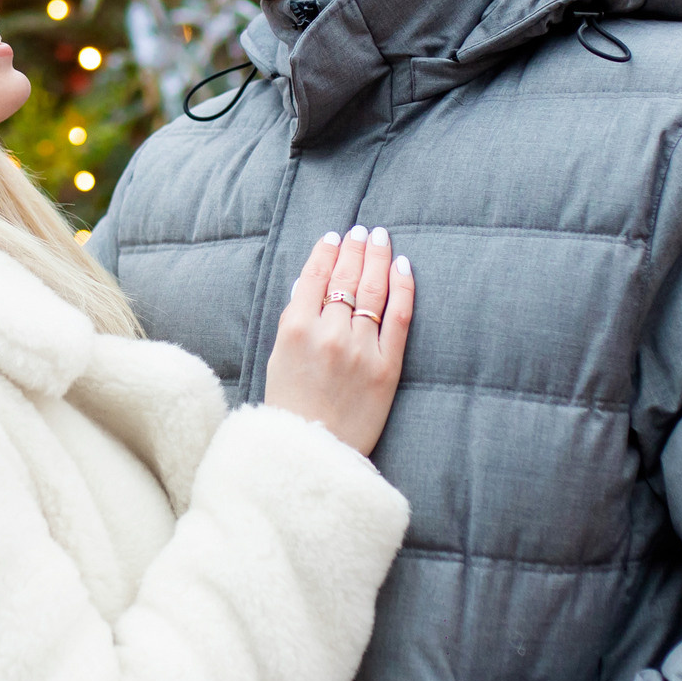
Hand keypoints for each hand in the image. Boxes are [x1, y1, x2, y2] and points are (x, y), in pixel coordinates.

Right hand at [263, 225, 414, 455]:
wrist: (315, 451)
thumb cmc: (291, 405)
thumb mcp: (278, 356)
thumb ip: (294, 318)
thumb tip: (308, 281)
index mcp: (295, 329)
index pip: (315, 275)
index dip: (326, 250)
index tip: (334, 236)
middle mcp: (329, 333)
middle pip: (346, 277)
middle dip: (354, 247)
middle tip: (361, 229)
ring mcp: (360, 349)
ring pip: (373, 289)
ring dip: (377, 257)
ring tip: (380, 238)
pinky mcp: (387, 366)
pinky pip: (399, 316)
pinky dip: (403, 287)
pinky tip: (403, 266)